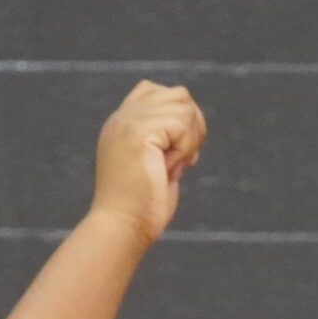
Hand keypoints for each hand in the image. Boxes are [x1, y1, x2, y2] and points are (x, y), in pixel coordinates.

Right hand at [90, 81, 207, 247]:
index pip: (155, 91)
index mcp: (122, 123)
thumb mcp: (157, 164)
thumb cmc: (142, 207)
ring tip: (172, 164)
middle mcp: (122, 117)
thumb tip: (196, 123)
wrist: (124, 227)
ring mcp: (128, 121)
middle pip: (178, 95)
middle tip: (183, 159)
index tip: (177, 151)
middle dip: (192, 126)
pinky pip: (183, 124)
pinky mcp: (138, 131)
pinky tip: (170, 168)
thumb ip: (168, 140)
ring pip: (184, 105)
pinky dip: (186, 148)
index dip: (179, 117)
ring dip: (190, 138)